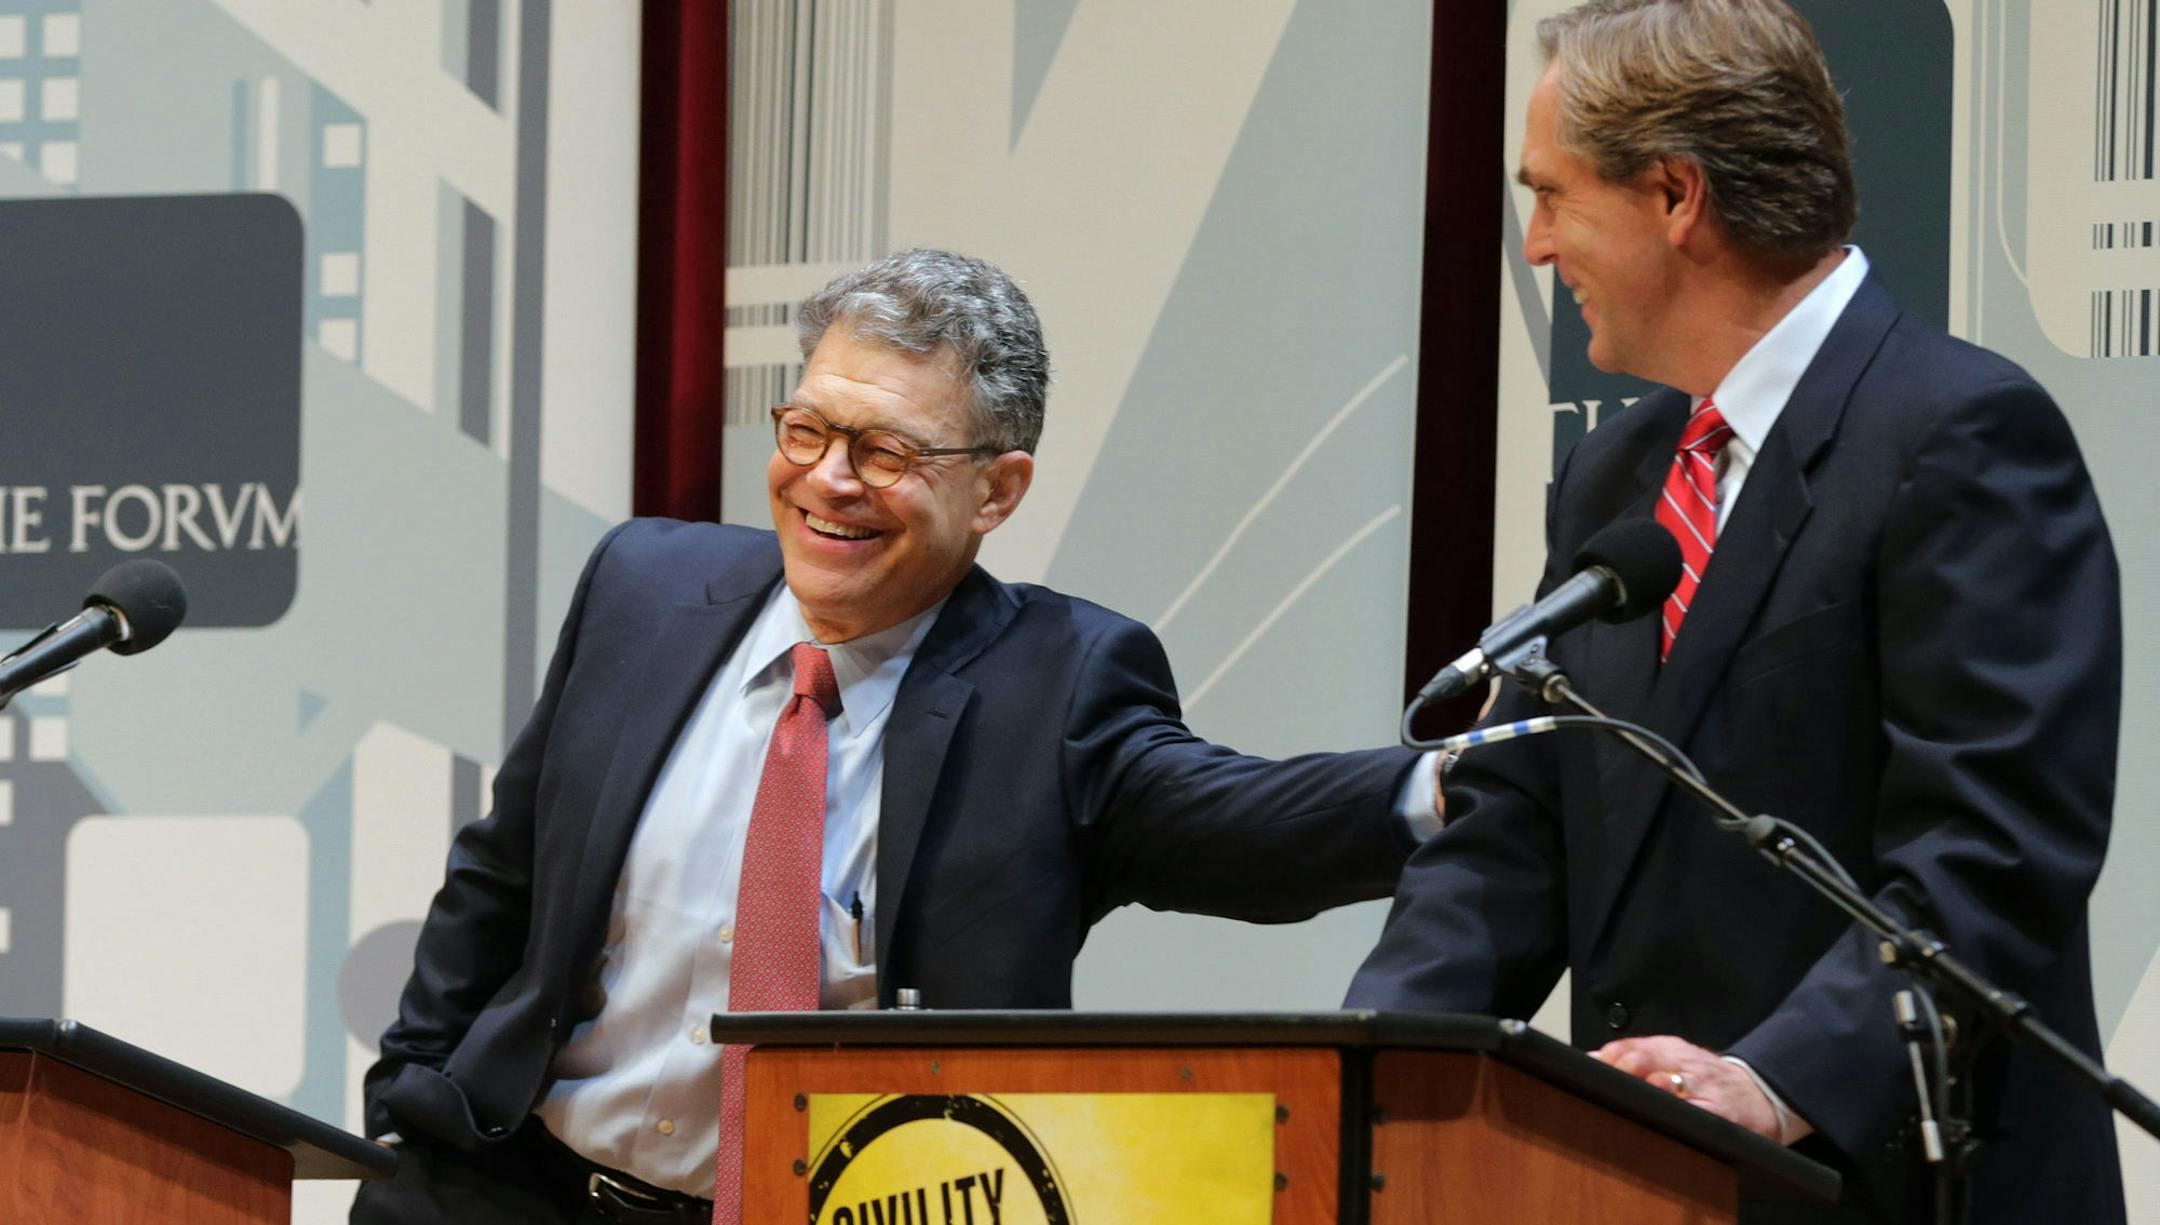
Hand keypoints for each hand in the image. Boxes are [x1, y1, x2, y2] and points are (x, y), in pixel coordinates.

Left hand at [1591, 1035, 1786, 1140]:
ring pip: (1661, 1086)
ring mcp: (1701, 1088)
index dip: (1607, 1061)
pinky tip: (1655, 1125)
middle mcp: (1684, 1063)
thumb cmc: (1709, 1078)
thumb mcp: (1675, 1057)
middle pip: (1640, 1063)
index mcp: (1671, 1048)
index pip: (1630, 1048)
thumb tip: (1592, 1059)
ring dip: (1638, 1095)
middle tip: (1599, 1092)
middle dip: (1617, 1077)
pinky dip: (1671, 1118)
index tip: (1590, 1074)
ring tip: (1621, 1107)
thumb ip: (1635, 1056)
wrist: (1761, 1093)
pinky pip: (1690, 1115)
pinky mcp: (1718, 1113)